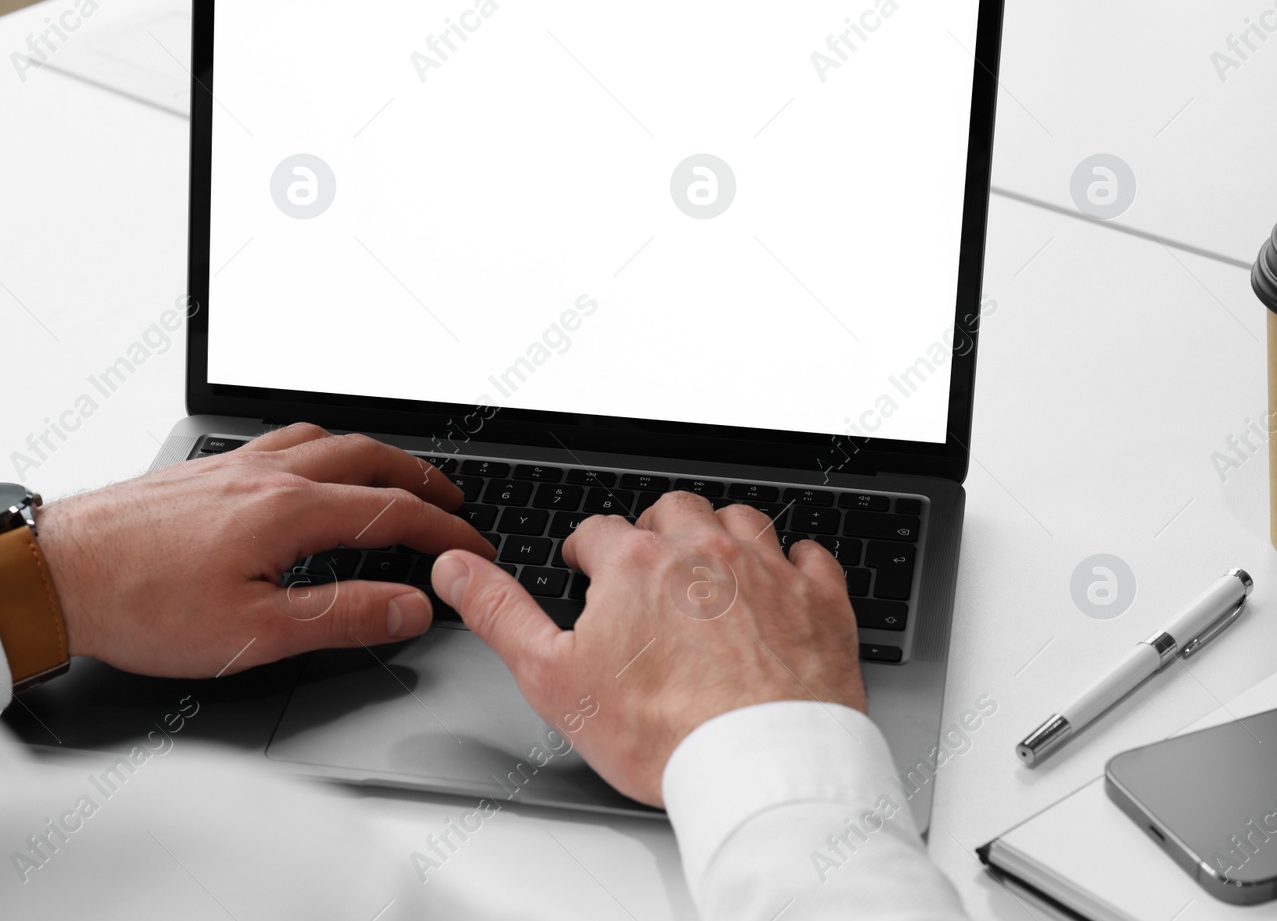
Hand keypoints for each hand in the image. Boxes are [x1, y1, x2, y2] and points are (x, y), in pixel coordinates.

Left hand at [35, 424, 494, 677]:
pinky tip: (309, 467)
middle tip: (452, 502)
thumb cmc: (140, 606)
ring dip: (374, 456)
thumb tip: (410, 605)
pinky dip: (322, 448)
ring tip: (394, 476)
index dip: (443, 532)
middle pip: (367, 459)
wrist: (54, 573)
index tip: (471, 549)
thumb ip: (342, 615)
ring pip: (325, 440)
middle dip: (420, 480)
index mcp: (287, 511)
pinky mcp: (203, 470)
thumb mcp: (254, 633)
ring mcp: (232, 465)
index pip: (391, 512)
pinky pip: (283, 440)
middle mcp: (265, 474)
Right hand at [431, 493, 863, 806]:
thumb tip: (456, 568)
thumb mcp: (553, 678)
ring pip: (740, 520)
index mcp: (637, 563)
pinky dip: (791, 564)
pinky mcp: (820, 600)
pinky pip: (809, 555)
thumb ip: (500, 613)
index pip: (600, 531)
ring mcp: (768, 571)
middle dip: (655, 533)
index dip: (587, 552)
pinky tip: (780, 584)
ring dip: (719, 536)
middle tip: (647, 568)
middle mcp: (705, 551)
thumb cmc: (664, 732)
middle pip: (673, 511)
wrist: (760, 766)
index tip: (588, 570)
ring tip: (708, 570)